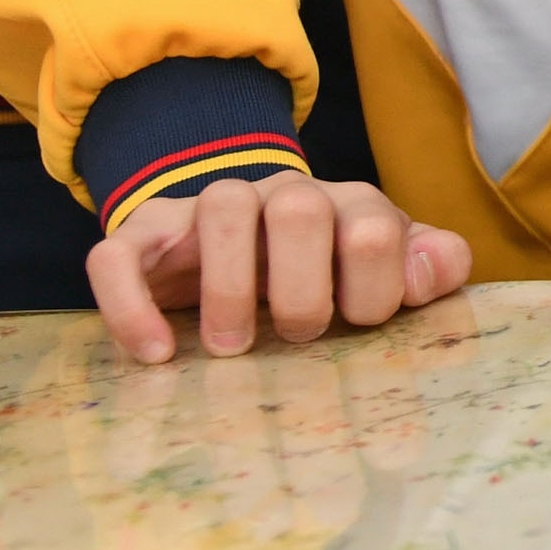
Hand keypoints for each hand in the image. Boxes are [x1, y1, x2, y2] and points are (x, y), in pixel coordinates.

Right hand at [87, 170, 468, 363]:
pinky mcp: (144, 236)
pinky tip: (156, 355)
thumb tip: (432, 270)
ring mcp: (208, 209)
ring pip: (222, 207)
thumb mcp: (387, 270)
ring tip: (233, 348)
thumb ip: (431, 265)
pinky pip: (118, 254)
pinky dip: (131, 302)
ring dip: (230, 285)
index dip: (374, 284)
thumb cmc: (327, 273)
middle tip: (298, 336)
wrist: (240, 242)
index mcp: (348, 205)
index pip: (374, 225)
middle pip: (300, 205)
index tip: (359, 324)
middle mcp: (281, 195)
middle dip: (304, 283)